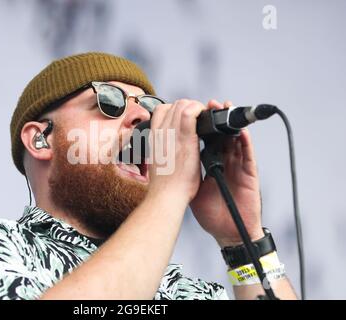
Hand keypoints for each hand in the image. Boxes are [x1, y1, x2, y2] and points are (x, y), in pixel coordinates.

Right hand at [147, 99, 206, 202]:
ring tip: (204, 120)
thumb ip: (163, 149)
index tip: (185, 118)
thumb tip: (169, 147)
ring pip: (182, 105)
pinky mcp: (185, 139)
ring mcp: (172, 134)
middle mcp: (161, 132)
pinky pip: (190, 113)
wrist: (166, 196)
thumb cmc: (164, 185)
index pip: (161, 110)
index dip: (175, 110)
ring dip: (196, 107)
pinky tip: (206, 119)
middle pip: (173, 104)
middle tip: (199, 119)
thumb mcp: (157, 161)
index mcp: (154, 138)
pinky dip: (199, 111)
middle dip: (189, 106)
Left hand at [190, 100, 263, 247]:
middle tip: (211, 104)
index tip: (196, 111)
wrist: (226, 231)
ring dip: (231, 124)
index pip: (209, 140)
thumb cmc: (212, 212)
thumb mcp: (194, 187)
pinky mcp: (249, 175)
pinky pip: (248, 156)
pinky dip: (246, 143)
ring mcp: (239, 167)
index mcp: (213, 164)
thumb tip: (171, 159)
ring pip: (237, 140)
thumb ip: (188, 171)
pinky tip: (241, 132)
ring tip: (226, 109)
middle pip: (223, 135)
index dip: (204, 126)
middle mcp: (226, 162)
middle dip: (217, 119)